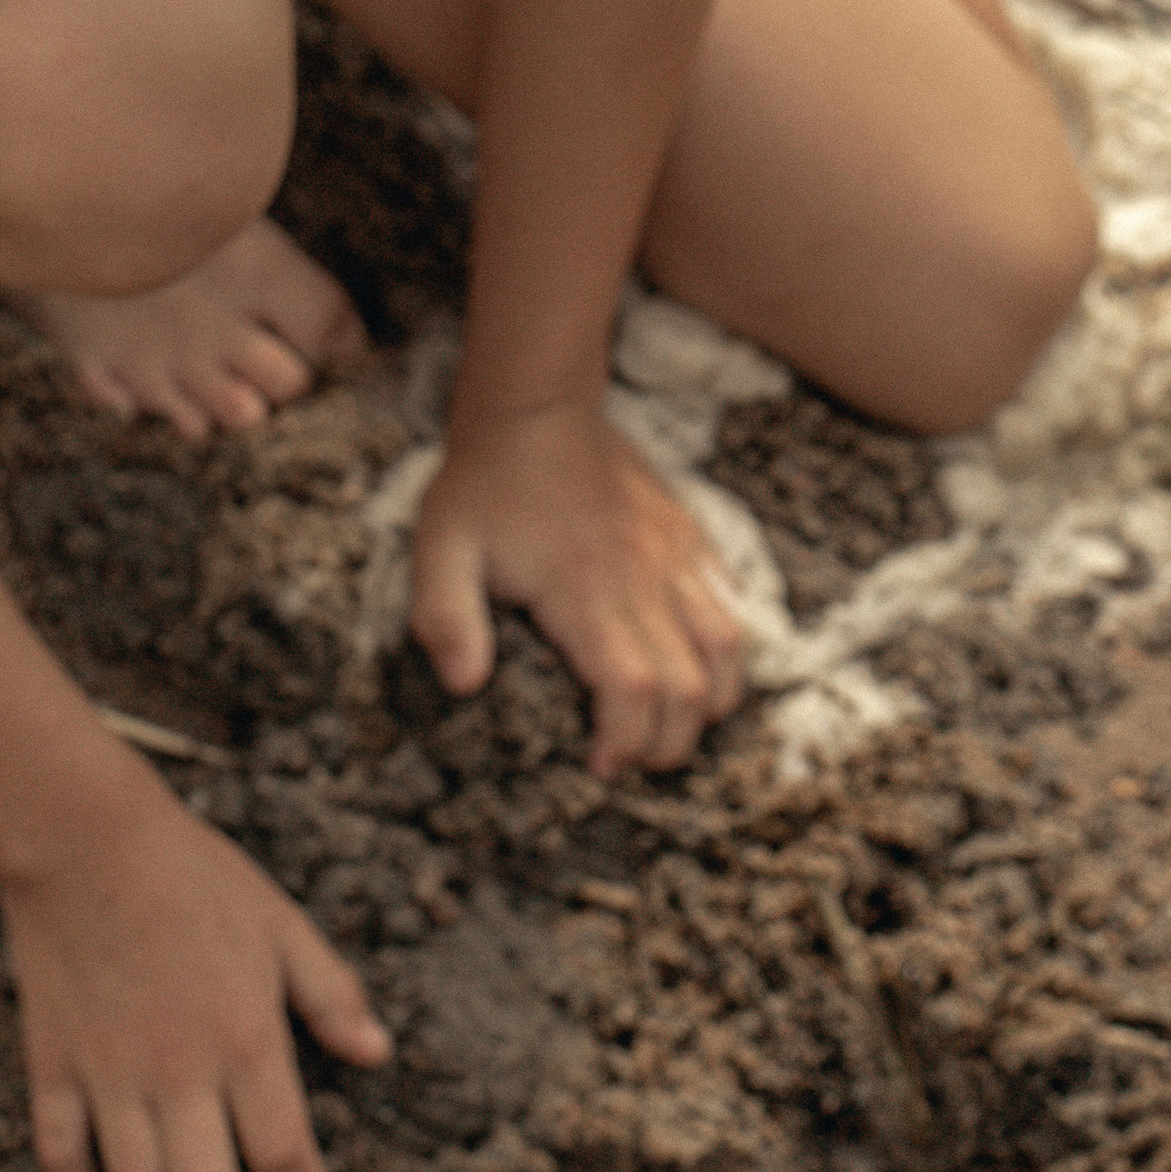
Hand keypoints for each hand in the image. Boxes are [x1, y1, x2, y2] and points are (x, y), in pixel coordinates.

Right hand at [0, 761, 389, 1171]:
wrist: (89, 839)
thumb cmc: (195, 876)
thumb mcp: (282, 923)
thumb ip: (331, 994)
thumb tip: (377, 1054)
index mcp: (246, 1038)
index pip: (283, 1157)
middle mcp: (180, 1073)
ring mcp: (111, 1077)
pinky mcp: (53, 1069)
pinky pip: (59, 1159)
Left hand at [411, 400, 746, 778]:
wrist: (535, 407)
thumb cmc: (483, 485)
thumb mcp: (440, 548)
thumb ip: (446, 617)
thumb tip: (464, 685)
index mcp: (584, 591)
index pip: (635, 691)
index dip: (628, 743)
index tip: (602, 765)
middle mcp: (641, 579)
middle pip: (691, 689)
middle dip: (671, 744)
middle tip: (634, 758)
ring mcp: (673, 556)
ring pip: (728, 650)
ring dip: (711, 703)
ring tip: (672, 724)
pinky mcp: (688, 537)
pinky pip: (730, 604)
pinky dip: (727, 650)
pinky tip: (696, 665)